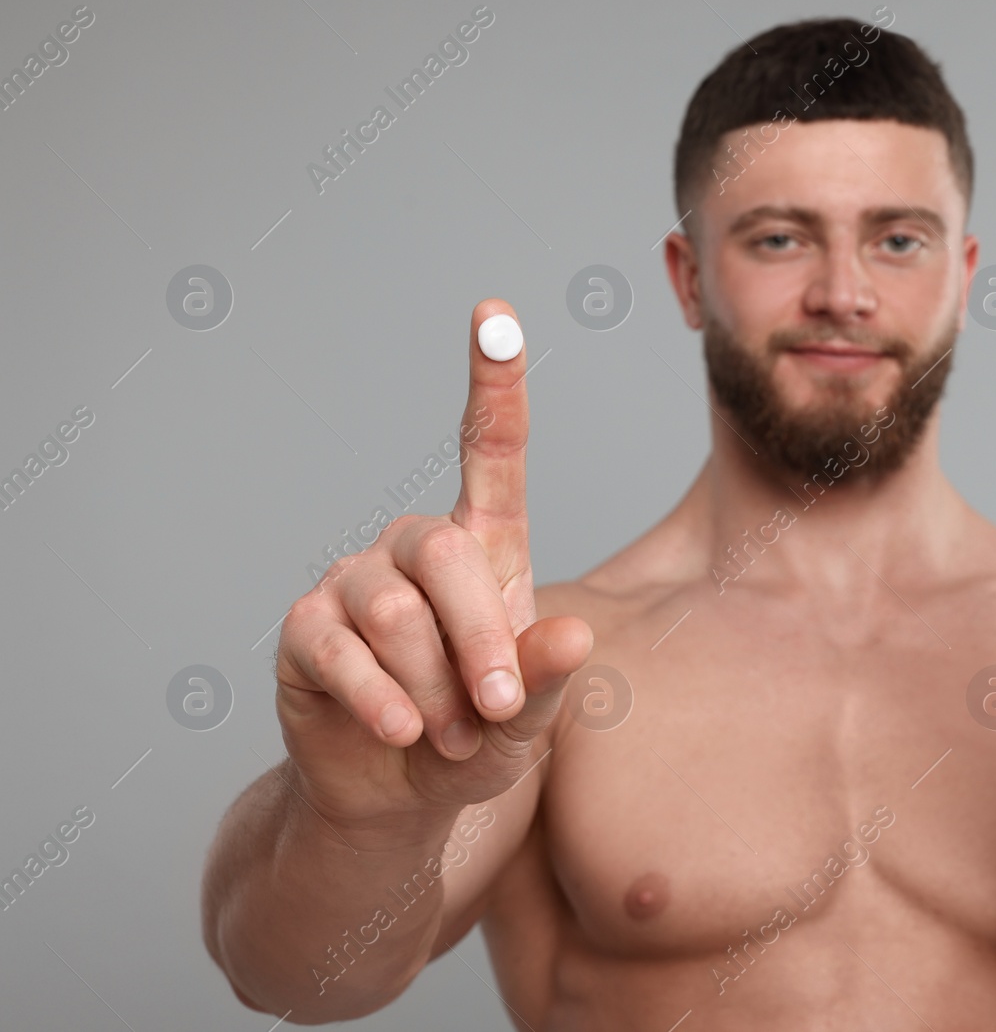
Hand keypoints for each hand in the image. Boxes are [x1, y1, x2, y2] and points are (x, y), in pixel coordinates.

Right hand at [273, 299, 592, 830]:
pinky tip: (402, 734)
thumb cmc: (478, 738)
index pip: (490, 451)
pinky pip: (340, 652)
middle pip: (445, 553)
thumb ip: (551, 682)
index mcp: (485, 549)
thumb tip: (574, 637)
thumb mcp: (529, 719)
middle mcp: (415, 550)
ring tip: (448, 736)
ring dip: (431, 687)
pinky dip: (382, 701)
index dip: (493, 383)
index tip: (495, 315)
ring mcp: (351, 583)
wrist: (399, 797)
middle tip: (497, 711)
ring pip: (393, 612)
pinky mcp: (304, 631)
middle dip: (479, 640)